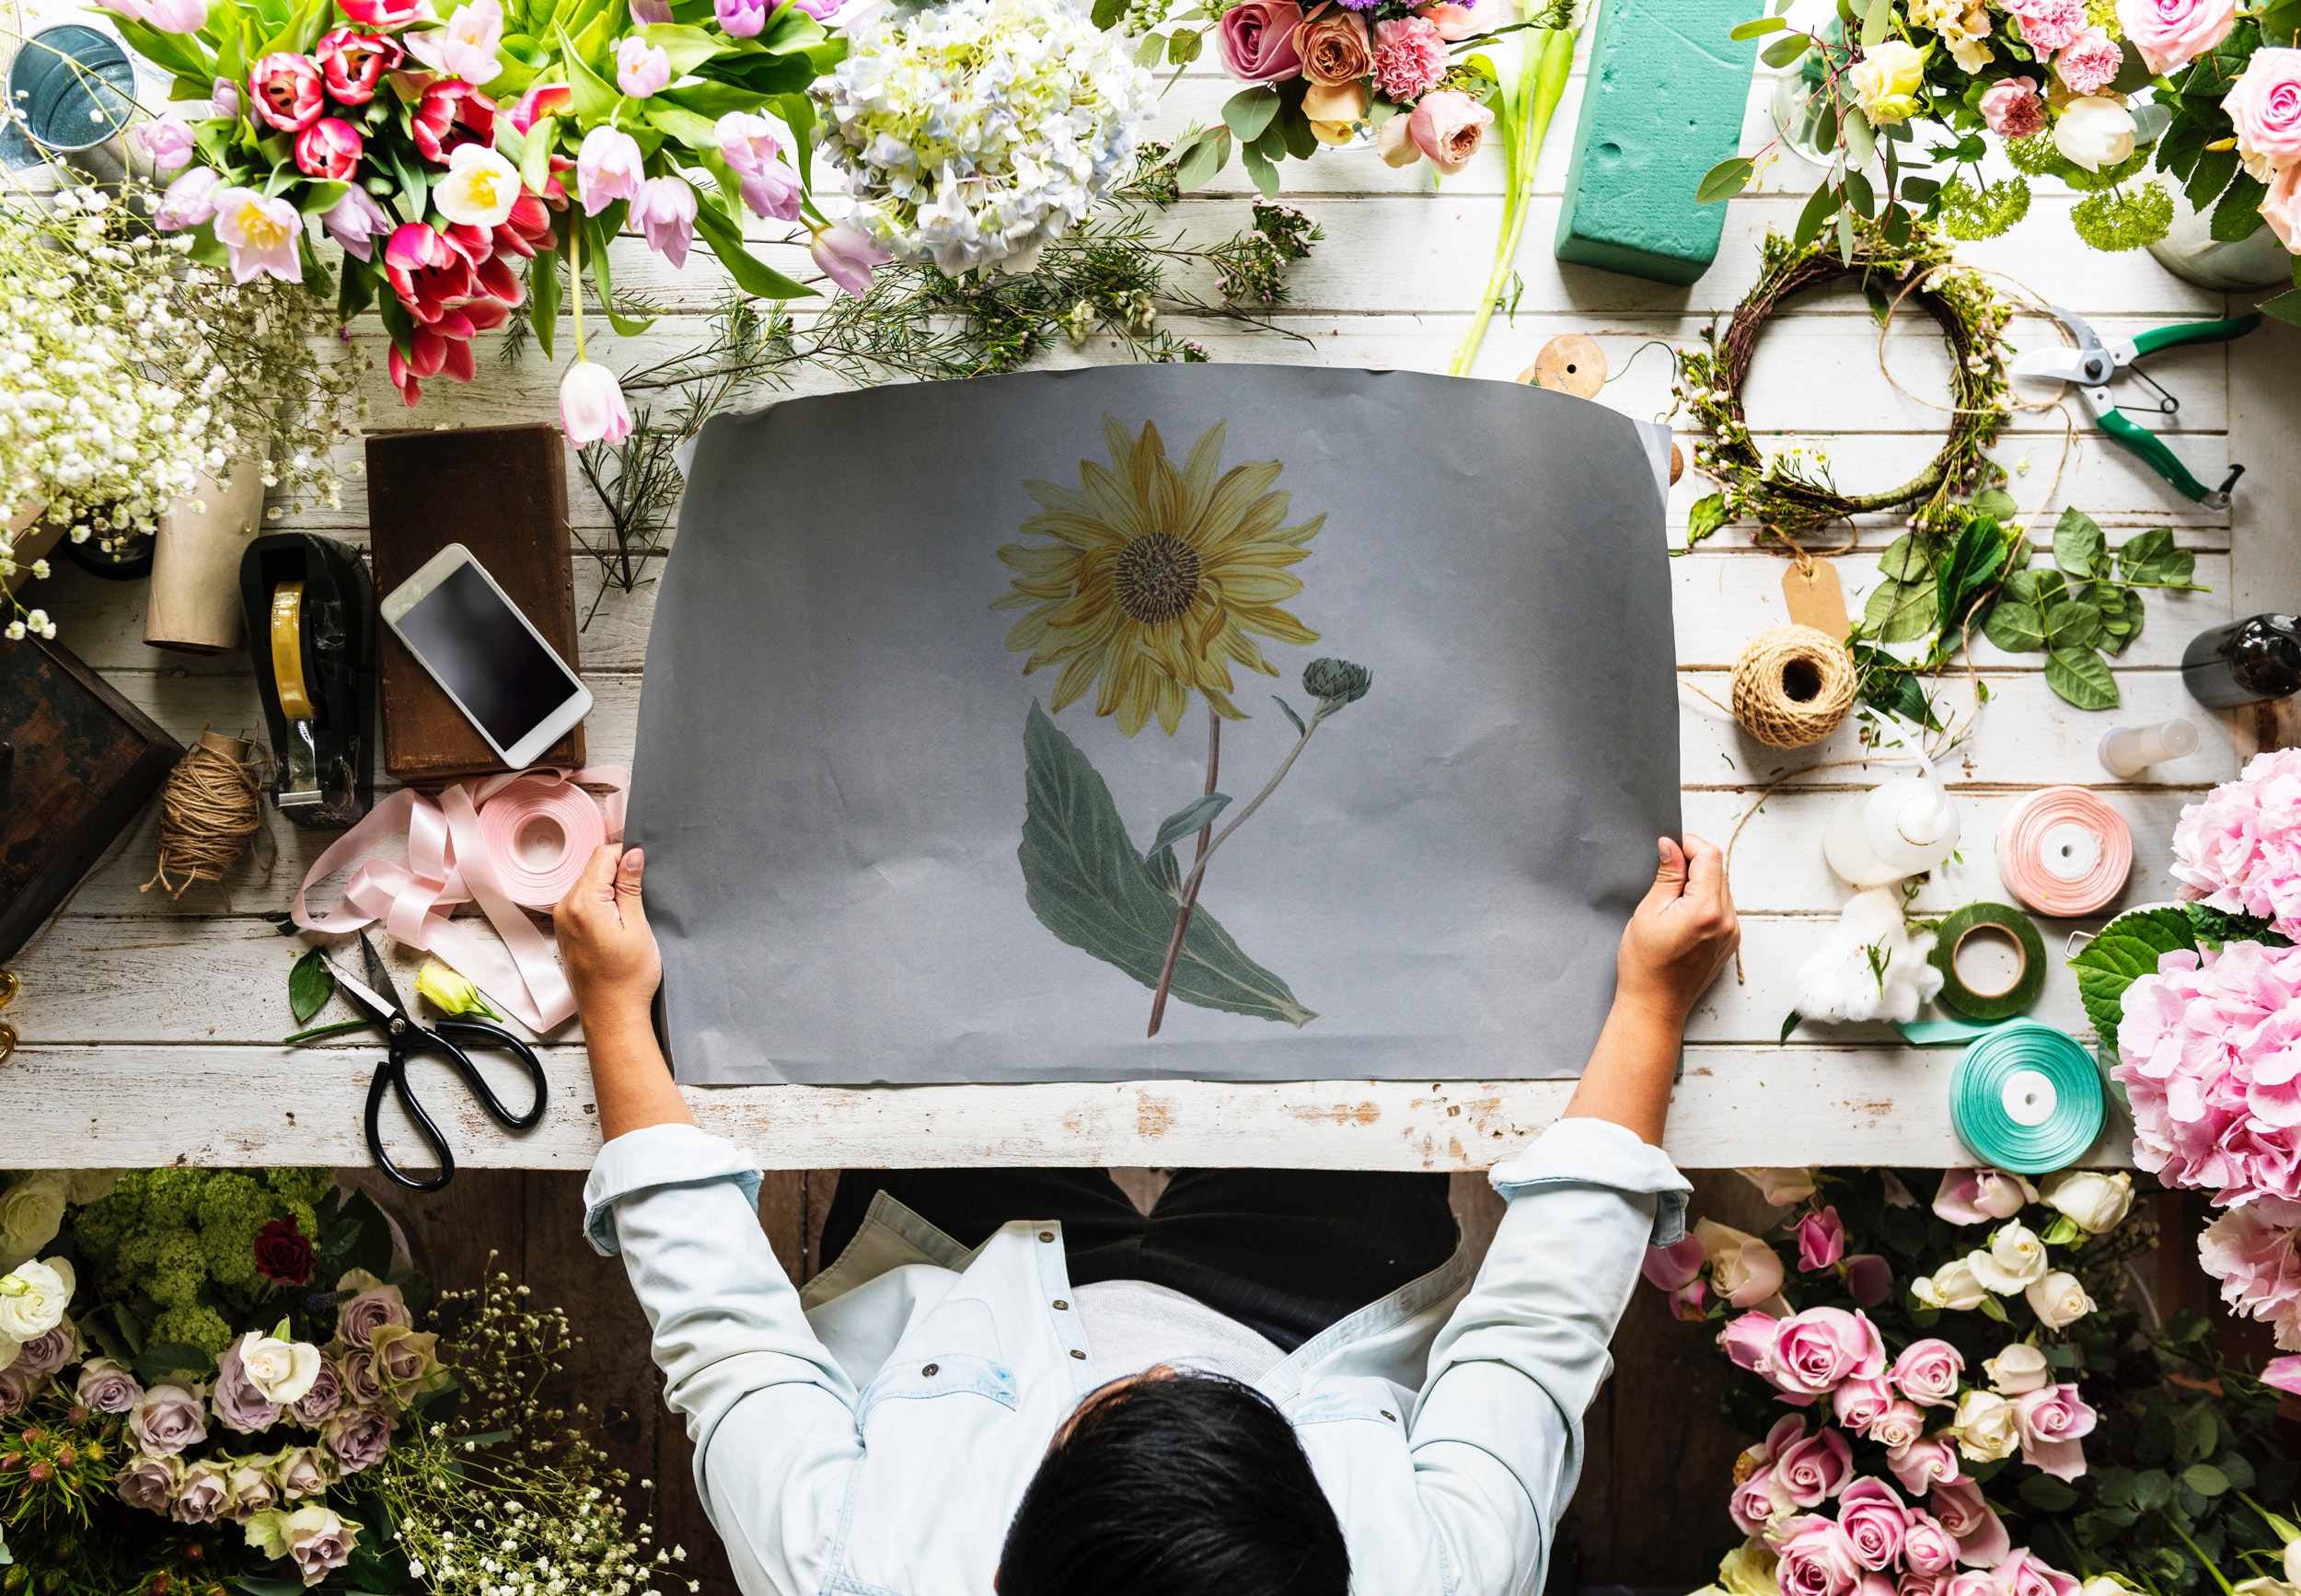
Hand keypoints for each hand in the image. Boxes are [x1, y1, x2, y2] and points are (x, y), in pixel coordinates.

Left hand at [554, 844, 661, 1030]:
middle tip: (641, 895)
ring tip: (630, 914)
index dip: (626, 855)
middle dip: (618, 873)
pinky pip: (583, 902)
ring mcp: (562, 920)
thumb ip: (630, 887)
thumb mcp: (638, 927)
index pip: (602, 855)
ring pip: (588, 884)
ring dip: (610, 889)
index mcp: (583, 903)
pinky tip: (617, 924)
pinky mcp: (565, 930)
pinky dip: (601, 904)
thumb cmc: (628, 978)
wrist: (611, 1014)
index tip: (644, 869)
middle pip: (593, 868)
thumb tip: (632, 855)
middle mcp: (565, 907)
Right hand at [1614, 834, 1737, 1025]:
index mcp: (1706, 909)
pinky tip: (1682, 914)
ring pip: (1721, 888)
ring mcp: (1732, 932)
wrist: (1655, 1005)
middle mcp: (1727, 920)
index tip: (1670, 847)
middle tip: (1665, 873)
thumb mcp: (1648, 912)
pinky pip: (1723, 907)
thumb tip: (1671, 846)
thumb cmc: (1645, 964)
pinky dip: (1705, 901)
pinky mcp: (1730, 942)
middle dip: (1693, 864)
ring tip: (1672, 899)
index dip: (1689, 844)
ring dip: (1700, 883)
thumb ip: (1666, 876)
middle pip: (1718, 871)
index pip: (1710, 857)